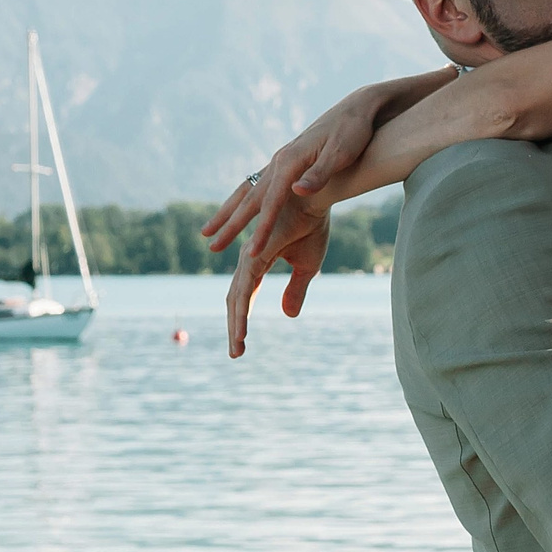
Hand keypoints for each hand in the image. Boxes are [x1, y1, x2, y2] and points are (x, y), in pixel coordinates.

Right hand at [202, 83, 393, 258]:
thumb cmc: (353, 132)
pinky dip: (241, 201)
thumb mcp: (342, 153)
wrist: (355, 109)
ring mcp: (279, 160)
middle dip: (230, 226)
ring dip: (227, 213)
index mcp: (290, 161)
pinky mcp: (285, 161)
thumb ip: (319, 173)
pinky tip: (235, 210)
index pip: (272, 203)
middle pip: (250, 199)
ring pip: (246, 191)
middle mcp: (278, 160)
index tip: (252, 253)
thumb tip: (298, 190)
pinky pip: (256, 185)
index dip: (261, 230)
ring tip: (207, 232)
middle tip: (212, 248)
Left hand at [224, 194, 332, 357]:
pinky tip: (242, 328)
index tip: (241, 345)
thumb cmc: (311, 225)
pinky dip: (242, 311)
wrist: (316, 197)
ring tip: (238, 348)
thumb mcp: (308, 267)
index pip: (243, 296)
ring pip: (237, 298)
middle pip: (235, 300)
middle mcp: (248, 259)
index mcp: (257, 261)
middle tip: (236, 354)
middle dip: (235, 328)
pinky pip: (246, 288)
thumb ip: (295, 290)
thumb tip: (287, 315)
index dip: (241, 320)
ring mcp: (250, 256)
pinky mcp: (256, 254)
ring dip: (236, 325)